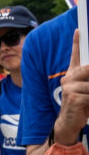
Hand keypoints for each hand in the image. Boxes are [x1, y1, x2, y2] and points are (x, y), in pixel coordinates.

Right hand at [55, 30, 88, 145]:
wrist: (68, 123)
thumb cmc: (80, 106)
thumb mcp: (86, 91)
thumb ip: (87, 81)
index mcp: (71, 75)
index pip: (74, 56)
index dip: (76, 43)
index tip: (79, 31)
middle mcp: (68, 78)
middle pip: (87, 69)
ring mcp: (69, 88)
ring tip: (88, 100)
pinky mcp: (72, 97)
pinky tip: (88, 106)